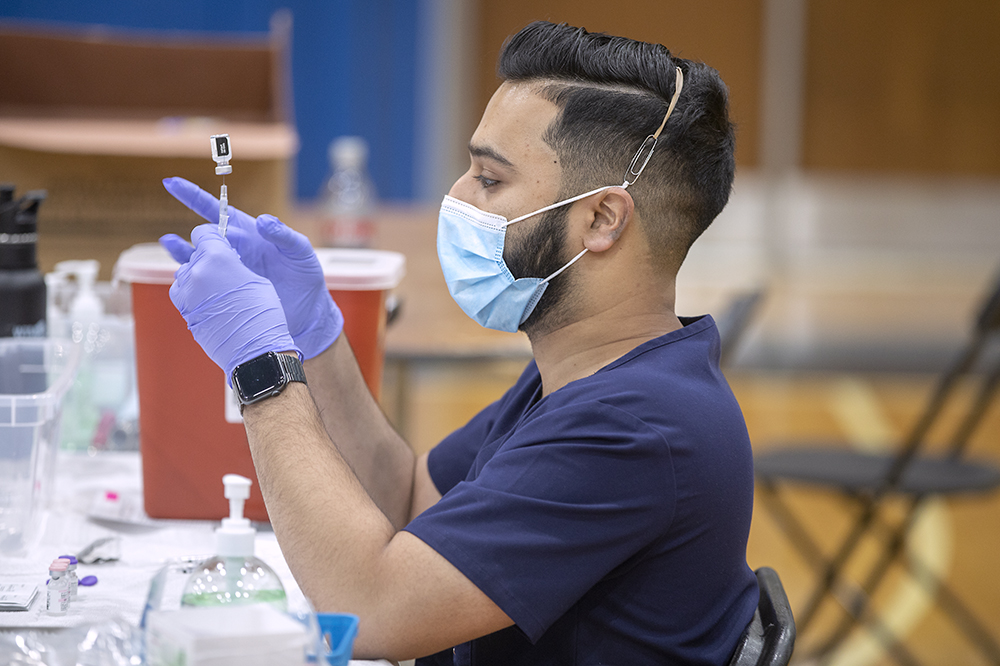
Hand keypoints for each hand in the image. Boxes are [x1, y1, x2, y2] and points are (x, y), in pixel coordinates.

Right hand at [160, 177, 343, 358]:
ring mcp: (229, 271)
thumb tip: (262, 220)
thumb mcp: (301, 252)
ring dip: (181, 251)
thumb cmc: (307, 278)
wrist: (308, 313)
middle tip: (203, 240)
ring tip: (168, 242)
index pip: (217, 211)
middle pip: (204, 235)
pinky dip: (190, 277)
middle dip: (198, 234)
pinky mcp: (226, 291)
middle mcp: (234, 250)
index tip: (172, 184)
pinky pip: (202, 281)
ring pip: (197, 257)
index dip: (194, 197)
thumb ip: (284, 235)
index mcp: (249, 234)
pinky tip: (181, 274)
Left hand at [168, 223, 299, 381]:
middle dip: (208, 256)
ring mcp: (186, 292)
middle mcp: (196, 271)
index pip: (204, 233)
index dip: (214, 235)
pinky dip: (193, 290)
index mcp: (217, 258)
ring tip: (218, 285)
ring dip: (199, 273)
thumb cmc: (263, 313)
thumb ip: (234, 264)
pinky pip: (183, 290)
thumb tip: (225, 261)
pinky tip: (210, 298)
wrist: (254, 350)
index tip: (221, 240)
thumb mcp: (256, 279)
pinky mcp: (183, 310)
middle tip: (226, 267)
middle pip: (195, 252)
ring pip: (186, 271)